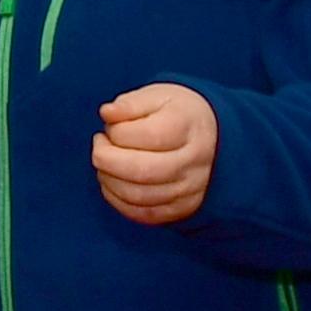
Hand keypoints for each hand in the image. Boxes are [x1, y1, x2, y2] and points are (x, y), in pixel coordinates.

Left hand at [92, 83, 216, 224]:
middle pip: (143, 171)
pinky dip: (119, 201)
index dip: (118, 132)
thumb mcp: (157, 96)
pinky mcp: (183, 208)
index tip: (109, 125)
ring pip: (140, 196)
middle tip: (99, 146)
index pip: (149, 135)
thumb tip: (107, 113)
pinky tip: (112, 182)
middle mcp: (194, 160)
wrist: (211, 137)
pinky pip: (144, 214)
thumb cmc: (176, 114)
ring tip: (105, 162)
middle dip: (107, 159)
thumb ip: (129, 104)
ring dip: (109, 180)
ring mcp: (191, 188)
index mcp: (188, 126)